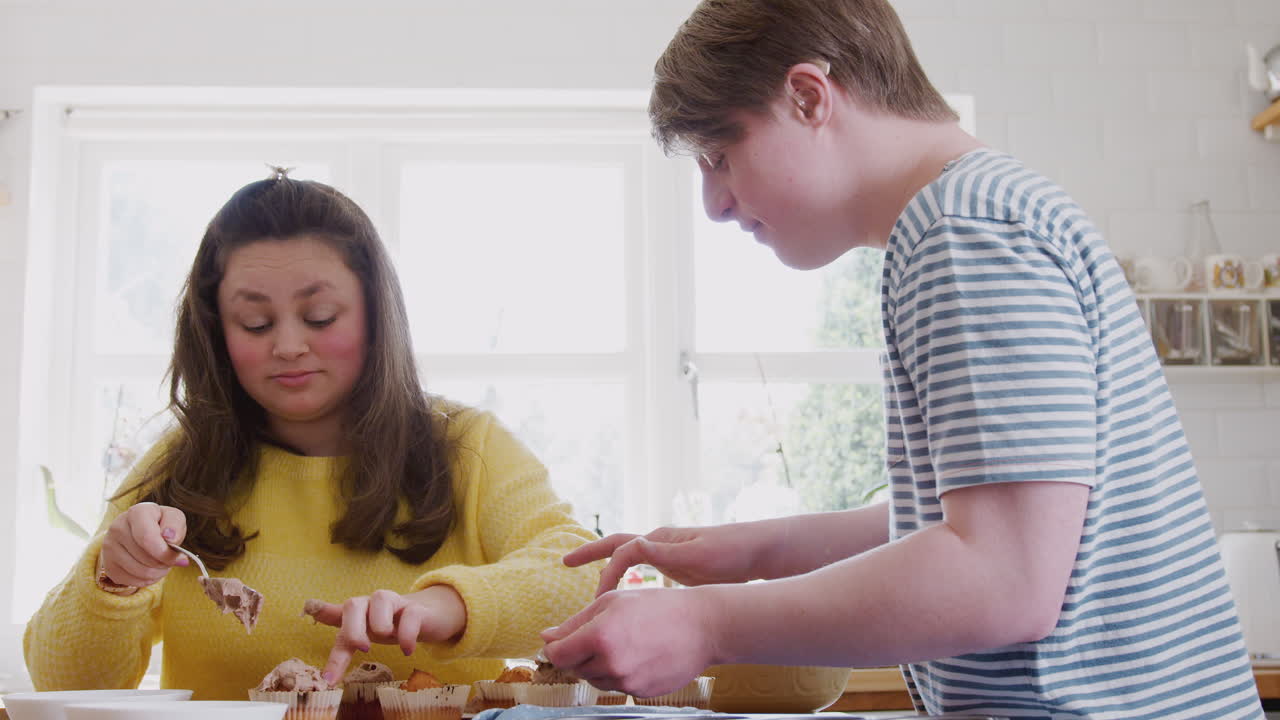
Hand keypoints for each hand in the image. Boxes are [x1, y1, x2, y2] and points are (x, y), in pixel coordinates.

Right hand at [100, 501, 188, 586]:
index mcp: (136, 512)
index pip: (147, 538)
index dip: (165, 552)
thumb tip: (171, 539)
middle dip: (165, 563)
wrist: (138, 531)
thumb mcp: (173, 518)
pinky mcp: (108, 565)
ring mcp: (109, 547)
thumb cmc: (160, 524)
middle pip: (146, 558)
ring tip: (162, 564)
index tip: (178, 556)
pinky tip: (150, 569)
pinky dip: (147, 580)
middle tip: (170, 559)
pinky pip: (131, 581)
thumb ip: (175, 526)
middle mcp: (118, 527)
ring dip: (158, 573)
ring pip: (140, 572)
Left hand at [306, 586, 466, 684]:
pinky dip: (406, 635)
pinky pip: (409, 617)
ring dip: (381, 625)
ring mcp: (396, 603)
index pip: (337, 613)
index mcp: (358, 611)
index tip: (309, 608)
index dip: (322, 611)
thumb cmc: (391, 623)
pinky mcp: (417, 610)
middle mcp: (373, 602)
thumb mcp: (366, 628)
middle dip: (353, 629)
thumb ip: (341, 627)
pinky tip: (407, 649)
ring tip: (390, 640)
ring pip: (381, 601)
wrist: (429, 617)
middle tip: (362, 648)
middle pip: (353, 604)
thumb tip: (310, 611)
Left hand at [540, 586, 719, 697]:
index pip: (558, 654)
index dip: (556, 646)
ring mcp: (626, 682)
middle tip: (605, 634)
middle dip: (581, 653)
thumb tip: (546, 638)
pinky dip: (620, 673)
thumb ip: (575, 623)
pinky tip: (639, 654)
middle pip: (575, 668)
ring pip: (595, 679)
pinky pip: (617, 686)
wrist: (701, 626)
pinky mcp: (640, 694)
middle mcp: (610, 664)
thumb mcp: (612, 601)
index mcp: (599, 636)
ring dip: (600, 664)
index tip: (562, 640)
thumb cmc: (655, 606)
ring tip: (626, 642)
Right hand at [563, 525, 764, 597]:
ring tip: (591, 586)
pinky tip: (626, 598)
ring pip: (629, 559)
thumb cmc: (729, 553)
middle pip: (617, 545)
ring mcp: (668, 554)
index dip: (606, 574)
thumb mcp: (697, 555)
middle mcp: (660, 543)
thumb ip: (665, 552)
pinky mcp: (677, 567)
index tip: (599, 601)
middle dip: (591, 553)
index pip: (622, 553)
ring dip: (608, 567)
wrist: (757, 553)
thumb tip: (633, 544)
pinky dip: (629, 580)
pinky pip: (644, 571)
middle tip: (565, 561)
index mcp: (662, 540)